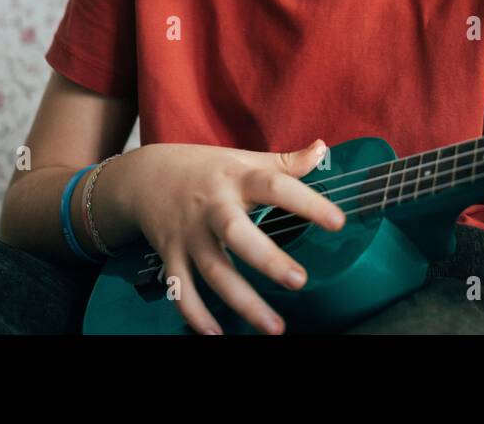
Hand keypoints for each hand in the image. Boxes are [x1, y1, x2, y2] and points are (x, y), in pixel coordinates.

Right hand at [124, 139, 344, 334]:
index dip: (308, 203)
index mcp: (236, 180)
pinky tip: (217, 335)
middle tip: (299, 281)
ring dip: (243, 302)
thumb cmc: (205, 169)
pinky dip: (195, 314)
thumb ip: (285, 162)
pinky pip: (181, 290)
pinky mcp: (171, 256)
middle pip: (237, 234)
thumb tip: (322, 148)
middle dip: (267, 260)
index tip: (338, 222)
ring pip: (213, 272)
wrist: (144, 176)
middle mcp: (212, 208)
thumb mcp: (244, 159)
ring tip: (275, 326)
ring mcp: (189, 235)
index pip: (276, 187)